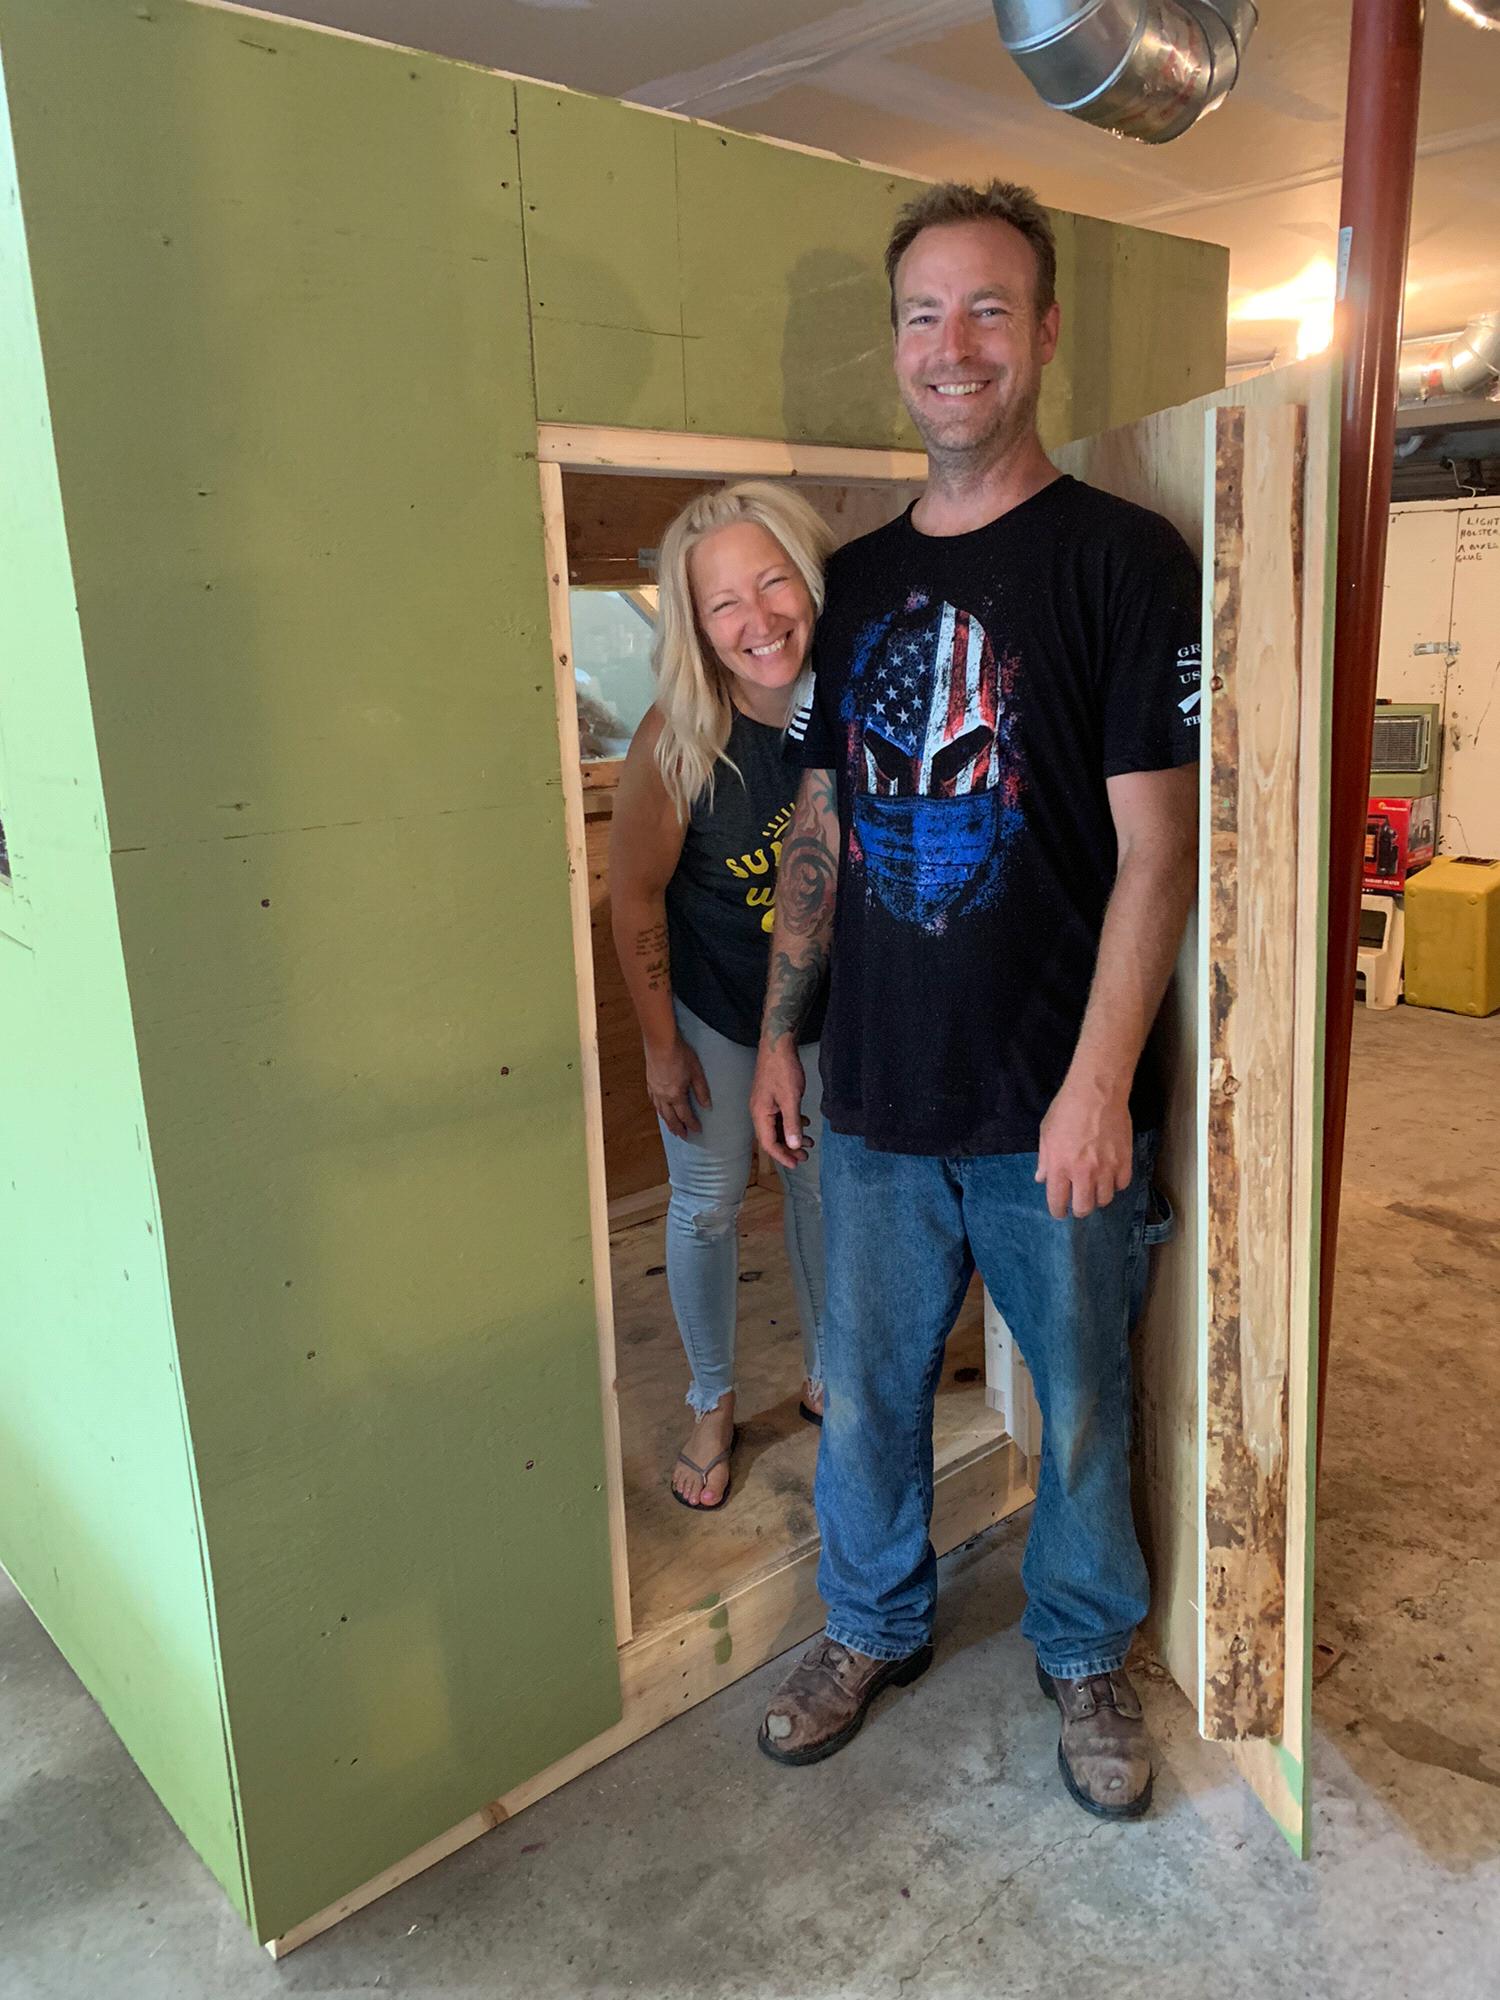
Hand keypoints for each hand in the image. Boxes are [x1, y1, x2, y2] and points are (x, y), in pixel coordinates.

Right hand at [645, 1035, 710, 1138]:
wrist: (661, 1042)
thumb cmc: (680, 1054)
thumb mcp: (696, 1072)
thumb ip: (701, 1091)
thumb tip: (707, 1106)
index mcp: (676, 1095)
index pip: (685, 1115)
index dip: (692, 1124)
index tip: (697, 1131)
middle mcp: (663, 1096)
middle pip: (671, 1118)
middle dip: (678, 1128)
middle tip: (683, 1136)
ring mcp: (654, 1090)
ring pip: (660, 1111)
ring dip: (667, 1122)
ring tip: (672, 1129)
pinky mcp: (649, 1083)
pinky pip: (653, 1101)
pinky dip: (658, 1109)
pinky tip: (660, 1109)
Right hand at [751, 1041, 808, 1168]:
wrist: (778, 1045)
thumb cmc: (782, 1069)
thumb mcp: (790, 1099)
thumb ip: (792, 1123)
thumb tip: (793, 1146)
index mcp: (760, 1114)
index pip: (768, 1143)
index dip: (782, 1156)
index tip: (796, 1164)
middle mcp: (759, 1111)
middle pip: (772, 1138)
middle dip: (788, 1149)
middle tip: (805, 1156)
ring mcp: (764, 1104)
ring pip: (777, 1128)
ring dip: (792, 1136)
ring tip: (809, 1142)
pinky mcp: (771, 1097)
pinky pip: (779, 1117)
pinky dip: (792, 1123)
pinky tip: (805, 1123)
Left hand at [1036, 1076, 1132, 1219]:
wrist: (1097, 1092)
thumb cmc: (1066, 1109)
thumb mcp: (1046, 1133)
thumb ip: (1044, 1159)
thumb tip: (1042, 1178)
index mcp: (1059, 1166)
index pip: (1058, 1201)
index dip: (1058, 1211)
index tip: (1060, 1211)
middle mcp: (1083, 1172)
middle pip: (1084, 1208)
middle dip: (1079, 1210)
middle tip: (1079, 1203)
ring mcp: (1106, 1168)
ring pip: (1105, 1199)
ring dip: (1098, 1197)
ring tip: (1095, 1188)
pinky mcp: (1125, 1161)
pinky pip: (1122, 1184)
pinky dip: (1115, 1184)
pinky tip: (1110, 1176)